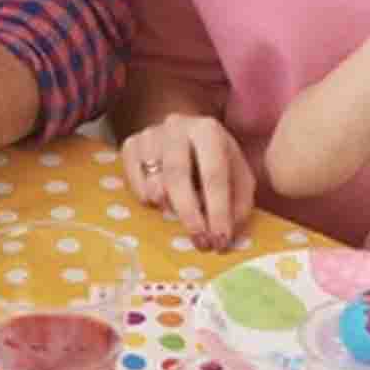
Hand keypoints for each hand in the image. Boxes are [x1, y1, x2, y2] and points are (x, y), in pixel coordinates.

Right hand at [121, 113, 252, 250]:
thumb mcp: (237, 175)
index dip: (218, 210)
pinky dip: (147, 199)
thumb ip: (238, 203)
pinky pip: (134, 182)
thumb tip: (226, 234)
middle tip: (199, 242)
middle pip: (177, 176)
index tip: (220, 241)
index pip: (213, 174)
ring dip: (167, 207)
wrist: (185, 134)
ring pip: (153, 181)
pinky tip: (159, 201)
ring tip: (179, 215)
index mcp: (208, 130)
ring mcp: (150, 134)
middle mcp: (176, 126)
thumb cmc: (215, 160)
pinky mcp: (130, 144)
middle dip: (189, 214)